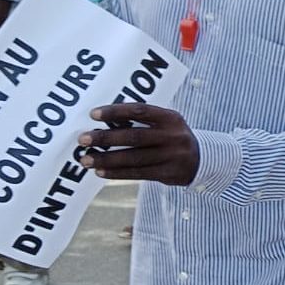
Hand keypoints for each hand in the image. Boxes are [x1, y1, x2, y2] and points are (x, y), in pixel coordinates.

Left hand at [78, 104, 199, 185]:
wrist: (201, 159)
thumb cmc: (172, 137)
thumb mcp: (165, 124)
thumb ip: (143, 121)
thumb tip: (105, 122)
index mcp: (170, 118)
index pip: (140, 111)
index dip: (116, 112)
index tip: (93, 114)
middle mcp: (172, 136)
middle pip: (134, 136)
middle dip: (105, 138)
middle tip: (83, 139)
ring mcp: (171, 155)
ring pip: (133, 158)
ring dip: (106, 159)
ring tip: (86, 159)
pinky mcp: (167, 173)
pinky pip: (138, 173)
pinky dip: (117, 173)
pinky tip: (101, 171)